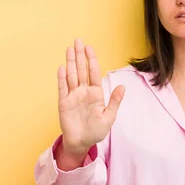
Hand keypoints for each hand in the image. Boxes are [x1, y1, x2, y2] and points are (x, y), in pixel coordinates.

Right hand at [57, 38, 124, 154]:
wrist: (82, 143)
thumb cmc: (96, 131)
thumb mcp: (109, 117)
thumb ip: (114, 101)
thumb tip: (122, 87)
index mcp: (96, 93)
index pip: (94, 72)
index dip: (91, 60)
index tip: (89, 48)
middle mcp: (84, 91)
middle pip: (81, 70)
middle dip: (79, 56)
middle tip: (78, 41)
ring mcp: (73, 96)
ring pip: (71, 75)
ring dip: (70, 62)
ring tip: (69, 49)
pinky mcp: (64, 103)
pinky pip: (63, 88)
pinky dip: (62, 78)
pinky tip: (62, 68)